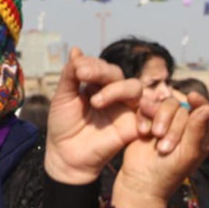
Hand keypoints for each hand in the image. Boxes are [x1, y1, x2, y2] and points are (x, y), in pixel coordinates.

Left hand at [44, 48, 143, 184]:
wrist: (67, 157)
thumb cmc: (63, 127)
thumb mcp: (63, 98)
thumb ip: (70, 75)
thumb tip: (76, 49)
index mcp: (96, 85)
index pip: (101, 67)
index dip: (92, 65)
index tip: (78, 70)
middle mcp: (113, 94)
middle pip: (118, 74)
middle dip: (102, 72)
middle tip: (84, 76)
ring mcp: (124, 109)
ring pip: (134, 88)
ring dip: (117, 89)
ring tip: (96, 102)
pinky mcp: (133, 127)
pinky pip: (146, 113)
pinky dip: (138, 111)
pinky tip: (114, 112)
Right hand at [111, 93, 208, 207]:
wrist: (140, 182)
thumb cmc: (168, 173)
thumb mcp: (187, 154)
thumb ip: (197, 131)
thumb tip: (207, 108)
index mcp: (199, 134)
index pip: (204, 110)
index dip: (199, 102)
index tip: (192, 98)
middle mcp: (183, 126)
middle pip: (182, 108)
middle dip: (173, 126)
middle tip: (165, 147)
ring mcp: (165, 122)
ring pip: (165, 104)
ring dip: (160, 119)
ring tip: (154, 137)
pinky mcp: (148, 121)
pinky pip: (147, 107)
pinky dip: (144, 117)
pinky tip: (143, 133)